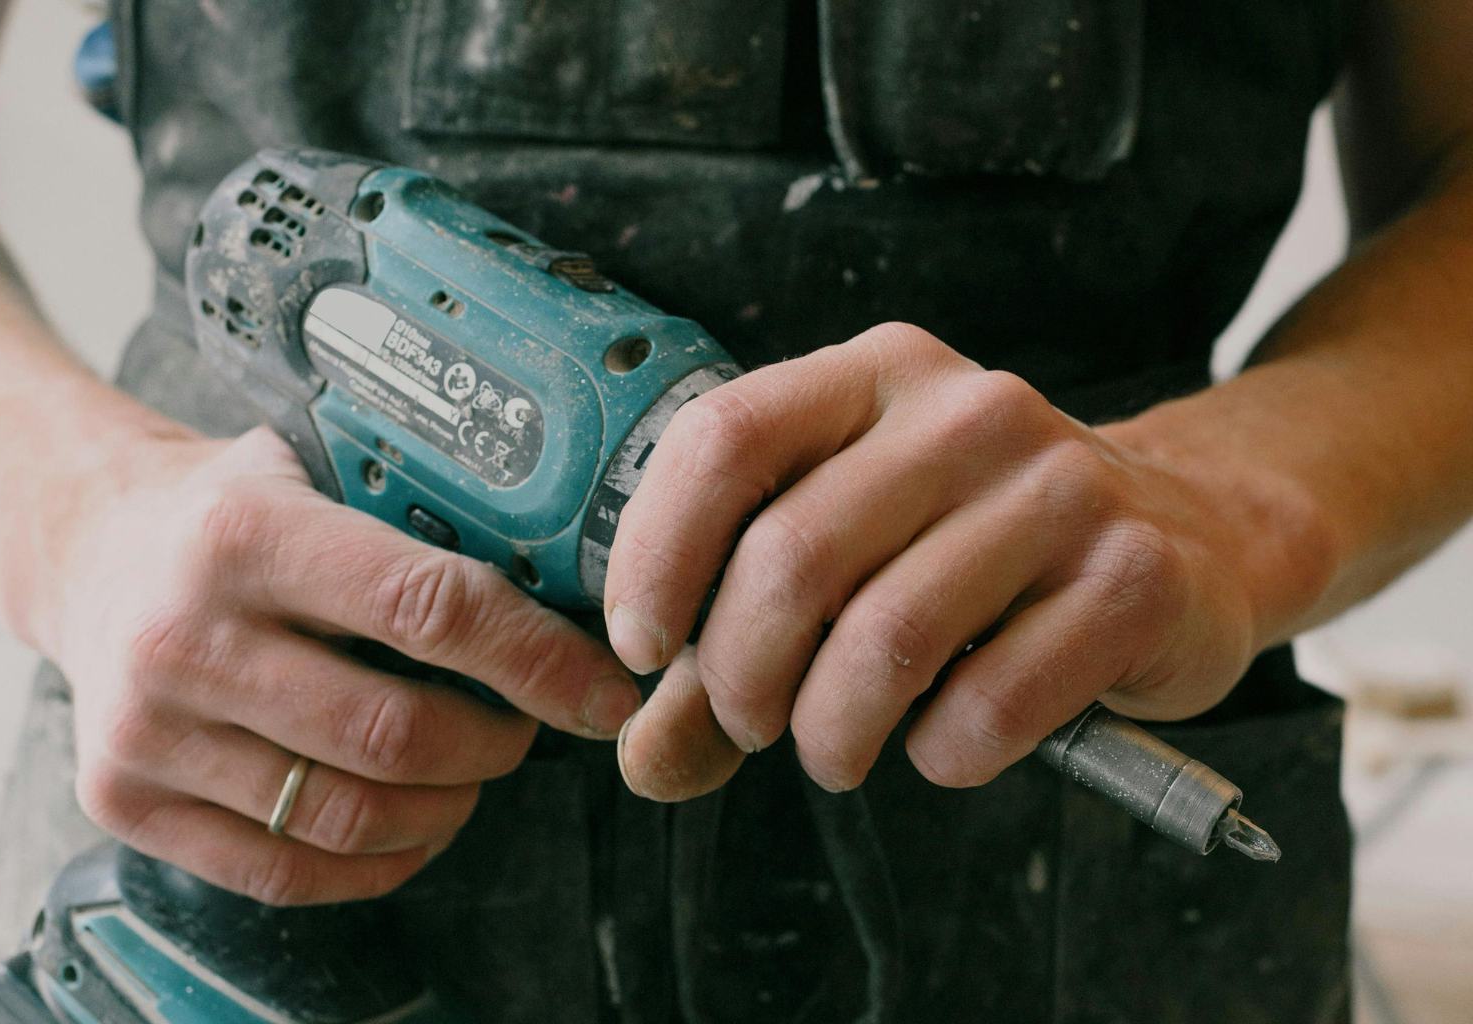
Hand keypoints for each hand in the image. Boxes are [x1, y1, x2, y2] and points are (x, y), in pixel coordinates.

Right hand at [43, 427, 637, 904]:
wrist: (90, 555)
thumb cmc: (233, 513)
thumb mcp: (312, 467)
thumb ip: (421, 512)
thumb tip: (578, 577)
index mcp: (245, 533)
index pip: (426, 608)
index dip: (535, 659)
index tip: (601, 690)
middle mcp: (184, 636)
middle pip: (395, 733)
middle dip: (501, 741)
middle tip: (533, 725)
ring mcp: (145, 731)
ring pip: (350, 815)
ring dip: (448, 805)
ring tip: (474, 769)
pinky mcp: (125, 802)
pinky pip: (287, 872)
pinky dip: (378, 863)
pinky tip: (414, 823)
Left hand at [608, 323, 1314, 799]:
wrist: (1189, 540)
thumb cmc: (983, 554)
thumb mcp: (853, 561)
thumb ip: (735, 650)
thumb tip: (647, 757)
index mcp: (874, 377)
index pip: (725, 438)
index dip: (656, 554)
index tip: (644, 647)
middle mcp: (966, 411)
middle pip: (792, 556)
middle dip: (740, 678)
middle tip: (751, 725)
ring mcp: (1061, 487)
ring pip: (887, 640)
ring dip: (832, 733)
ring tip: (836, 749)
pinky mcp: (1131, 577)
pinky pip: (990, 704)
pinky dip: (941, 754)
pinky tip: (945, 743)